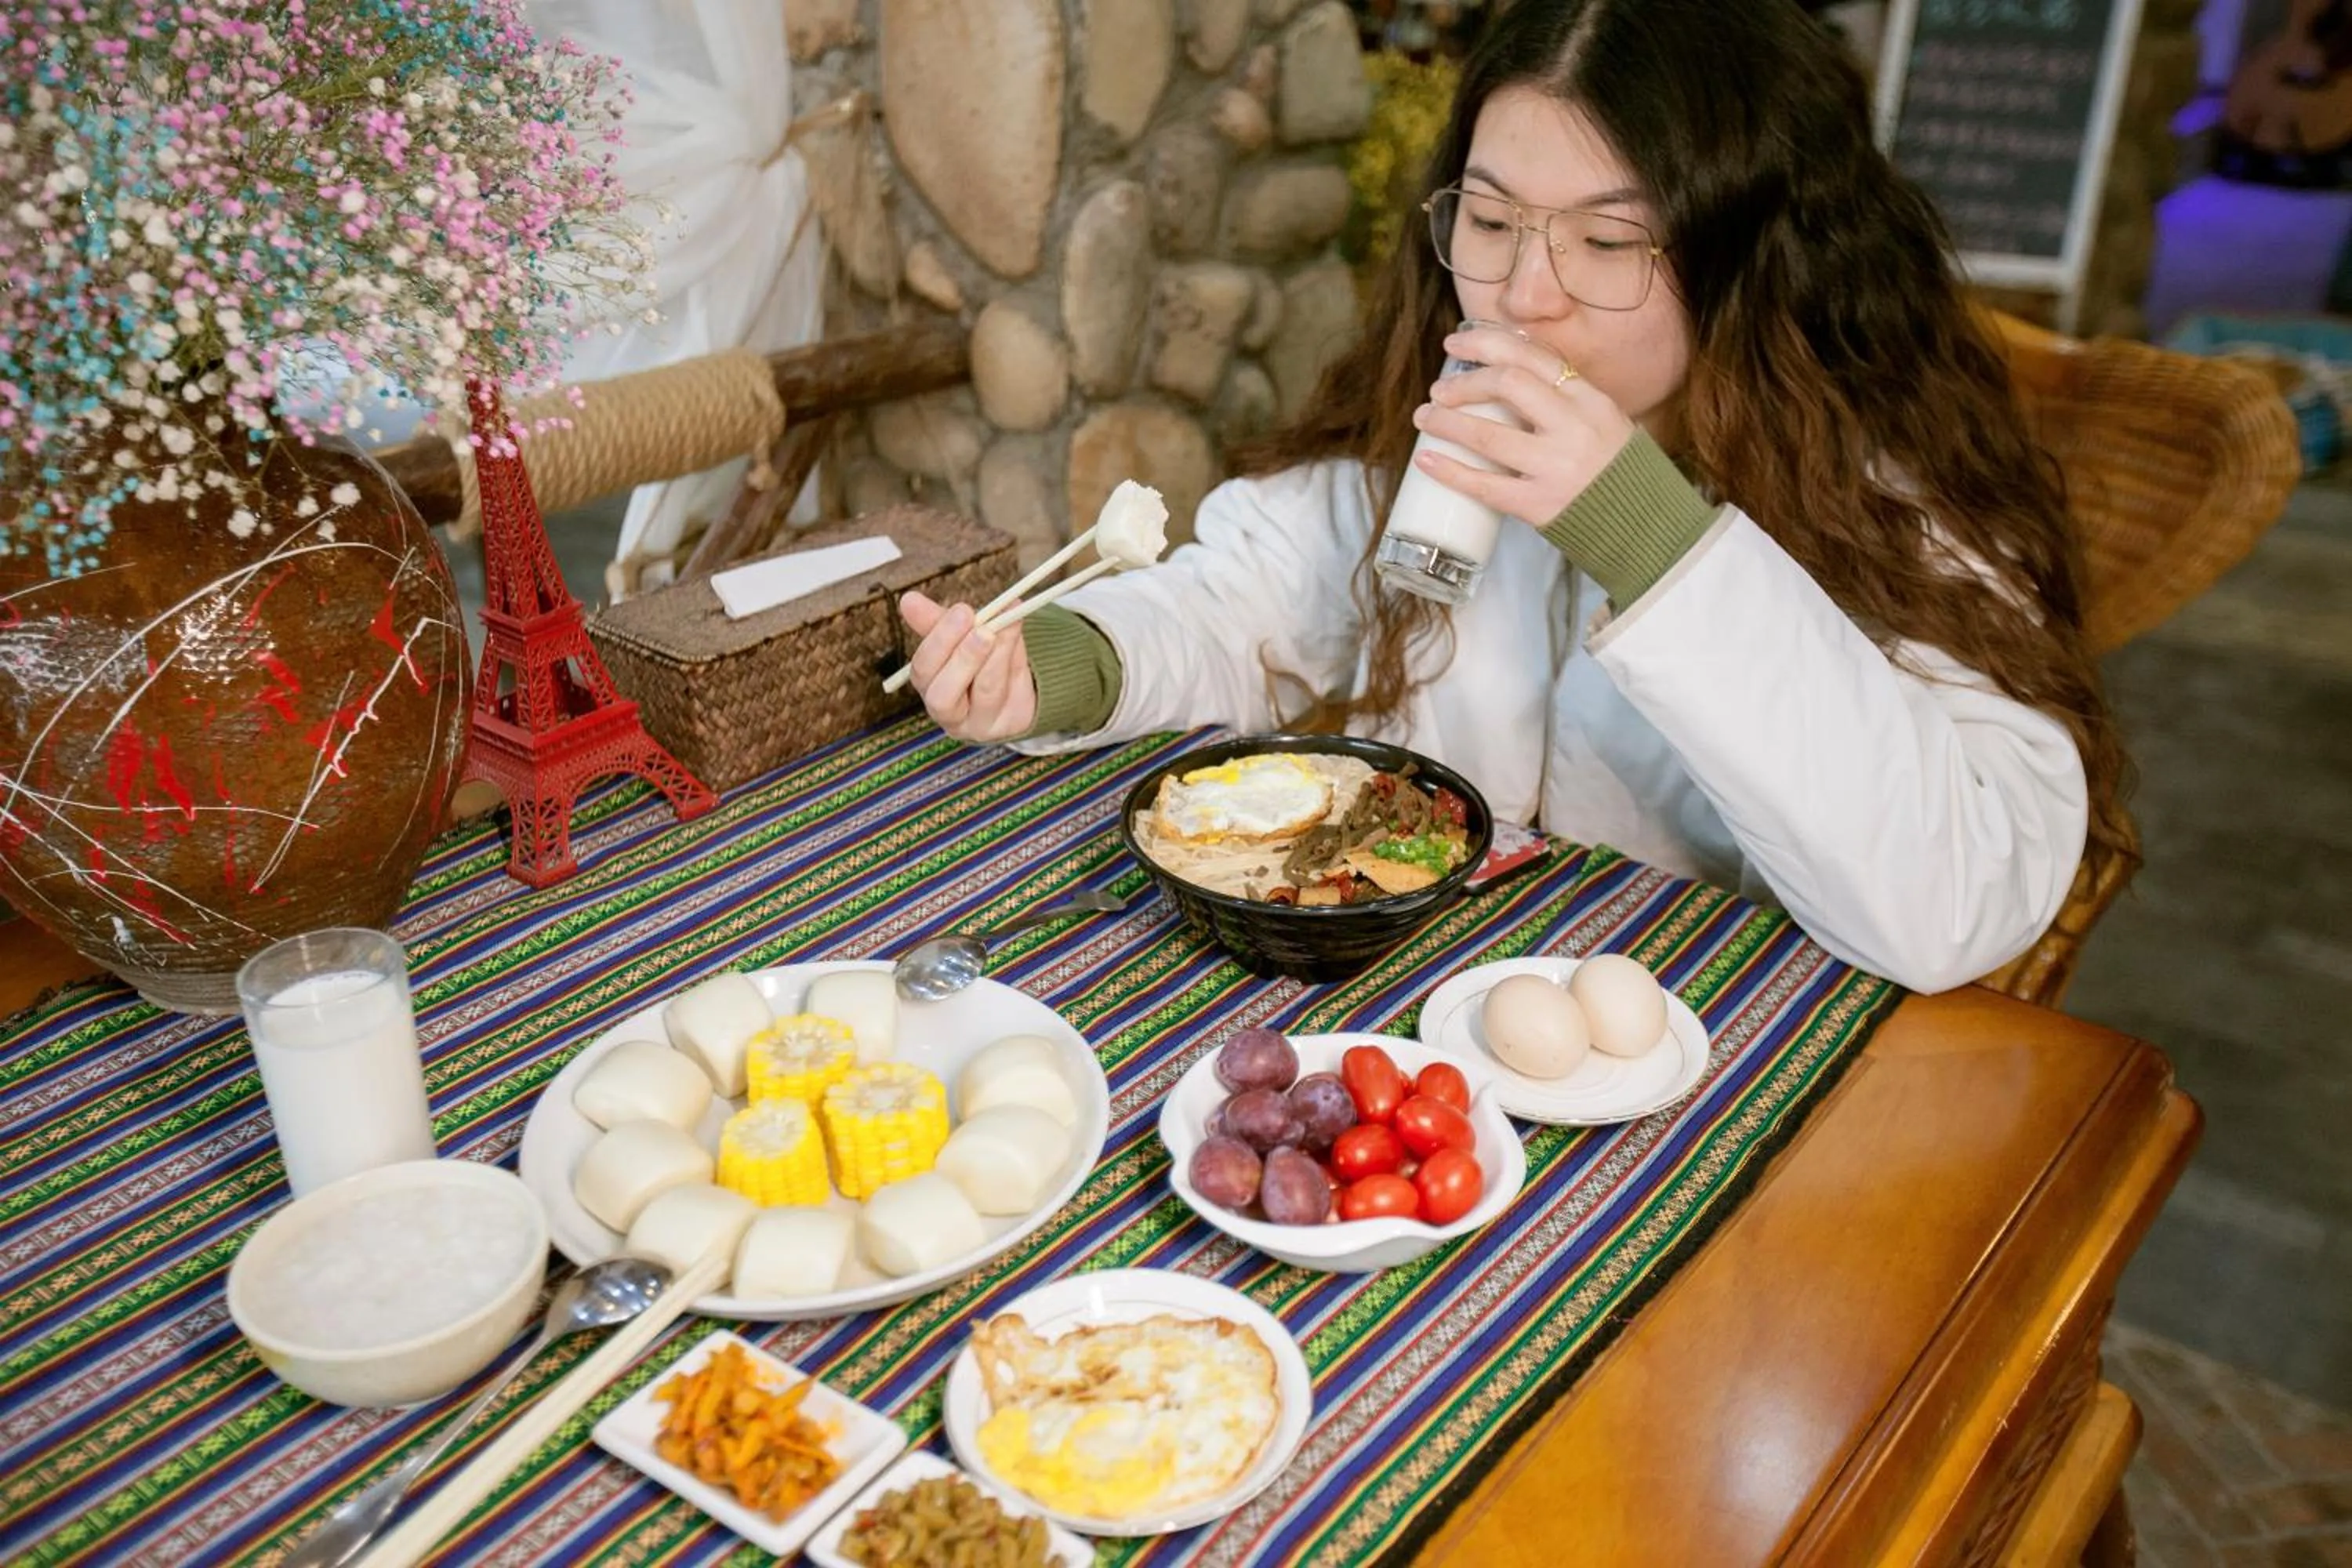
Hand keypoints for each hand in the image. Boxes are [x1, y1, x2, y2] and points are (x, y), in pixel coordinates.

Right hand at [897, 591, 1037, 741]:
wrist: (1015, 688)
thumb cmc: (979, 659)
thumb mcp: (960, 635)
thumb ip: (938, 620)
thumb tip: (908, 599)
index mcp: (928, 686)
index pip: (923, 670)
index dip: (939, 640)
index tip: (961, 611)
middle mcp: (948, 713)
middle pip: (943, 696)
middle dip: (964, 657)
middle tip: (982, 628)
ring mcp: (978, 724)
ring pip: (984, 693)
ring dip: (995, 656)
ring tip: (1005, 626)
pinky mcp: (1008, 726)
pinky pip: (1011, 695)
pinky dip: (1015, 659)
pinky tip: (1016, 634)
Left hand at [1411, 324, 1637, 526]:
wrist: (1643, 523)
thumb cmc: (1613, 467)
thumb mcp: (1600, 418)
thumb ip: (1562, 395)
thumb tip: (1504, 368)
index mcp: (1589, 399)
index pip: (1533, 356)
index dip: (1487, 344)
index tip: (1455, 345)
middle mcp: (1574, 428)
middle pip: (1509, 385)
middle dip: (1465, 382)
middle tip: (1438, 390)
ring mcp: (1556, 468)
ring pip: (1489, 436)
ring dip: (1448, 423)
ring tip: (1425, 418)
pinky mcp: (1539, 505)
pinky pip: (1485, 486)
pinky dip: (1450, 471)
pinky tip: (1426, 460)